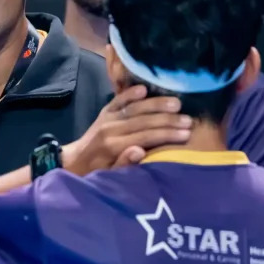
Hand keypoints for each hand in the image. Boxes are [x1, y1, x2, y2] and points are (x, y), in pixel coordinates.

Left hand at [63, 85, 192, 175]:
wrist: (74, 161)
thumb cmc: (96, 172)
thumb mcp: (109, 175)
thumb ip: (124, 164)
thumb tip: (139, 151)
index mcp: (112, 145)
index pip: (145, 136)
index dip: (167, 134)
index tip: (187, 133)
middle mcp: (110, 128)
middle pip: (144, 120)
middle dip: (168, 119)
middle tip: (189, 119)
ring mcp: (107, 117)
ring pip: (135, 107)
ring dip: (157, 104)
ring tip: (178, 103)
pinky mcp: (105, 111)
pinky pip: (119, 99)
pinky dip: (130, 93)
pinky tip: (145, 88)